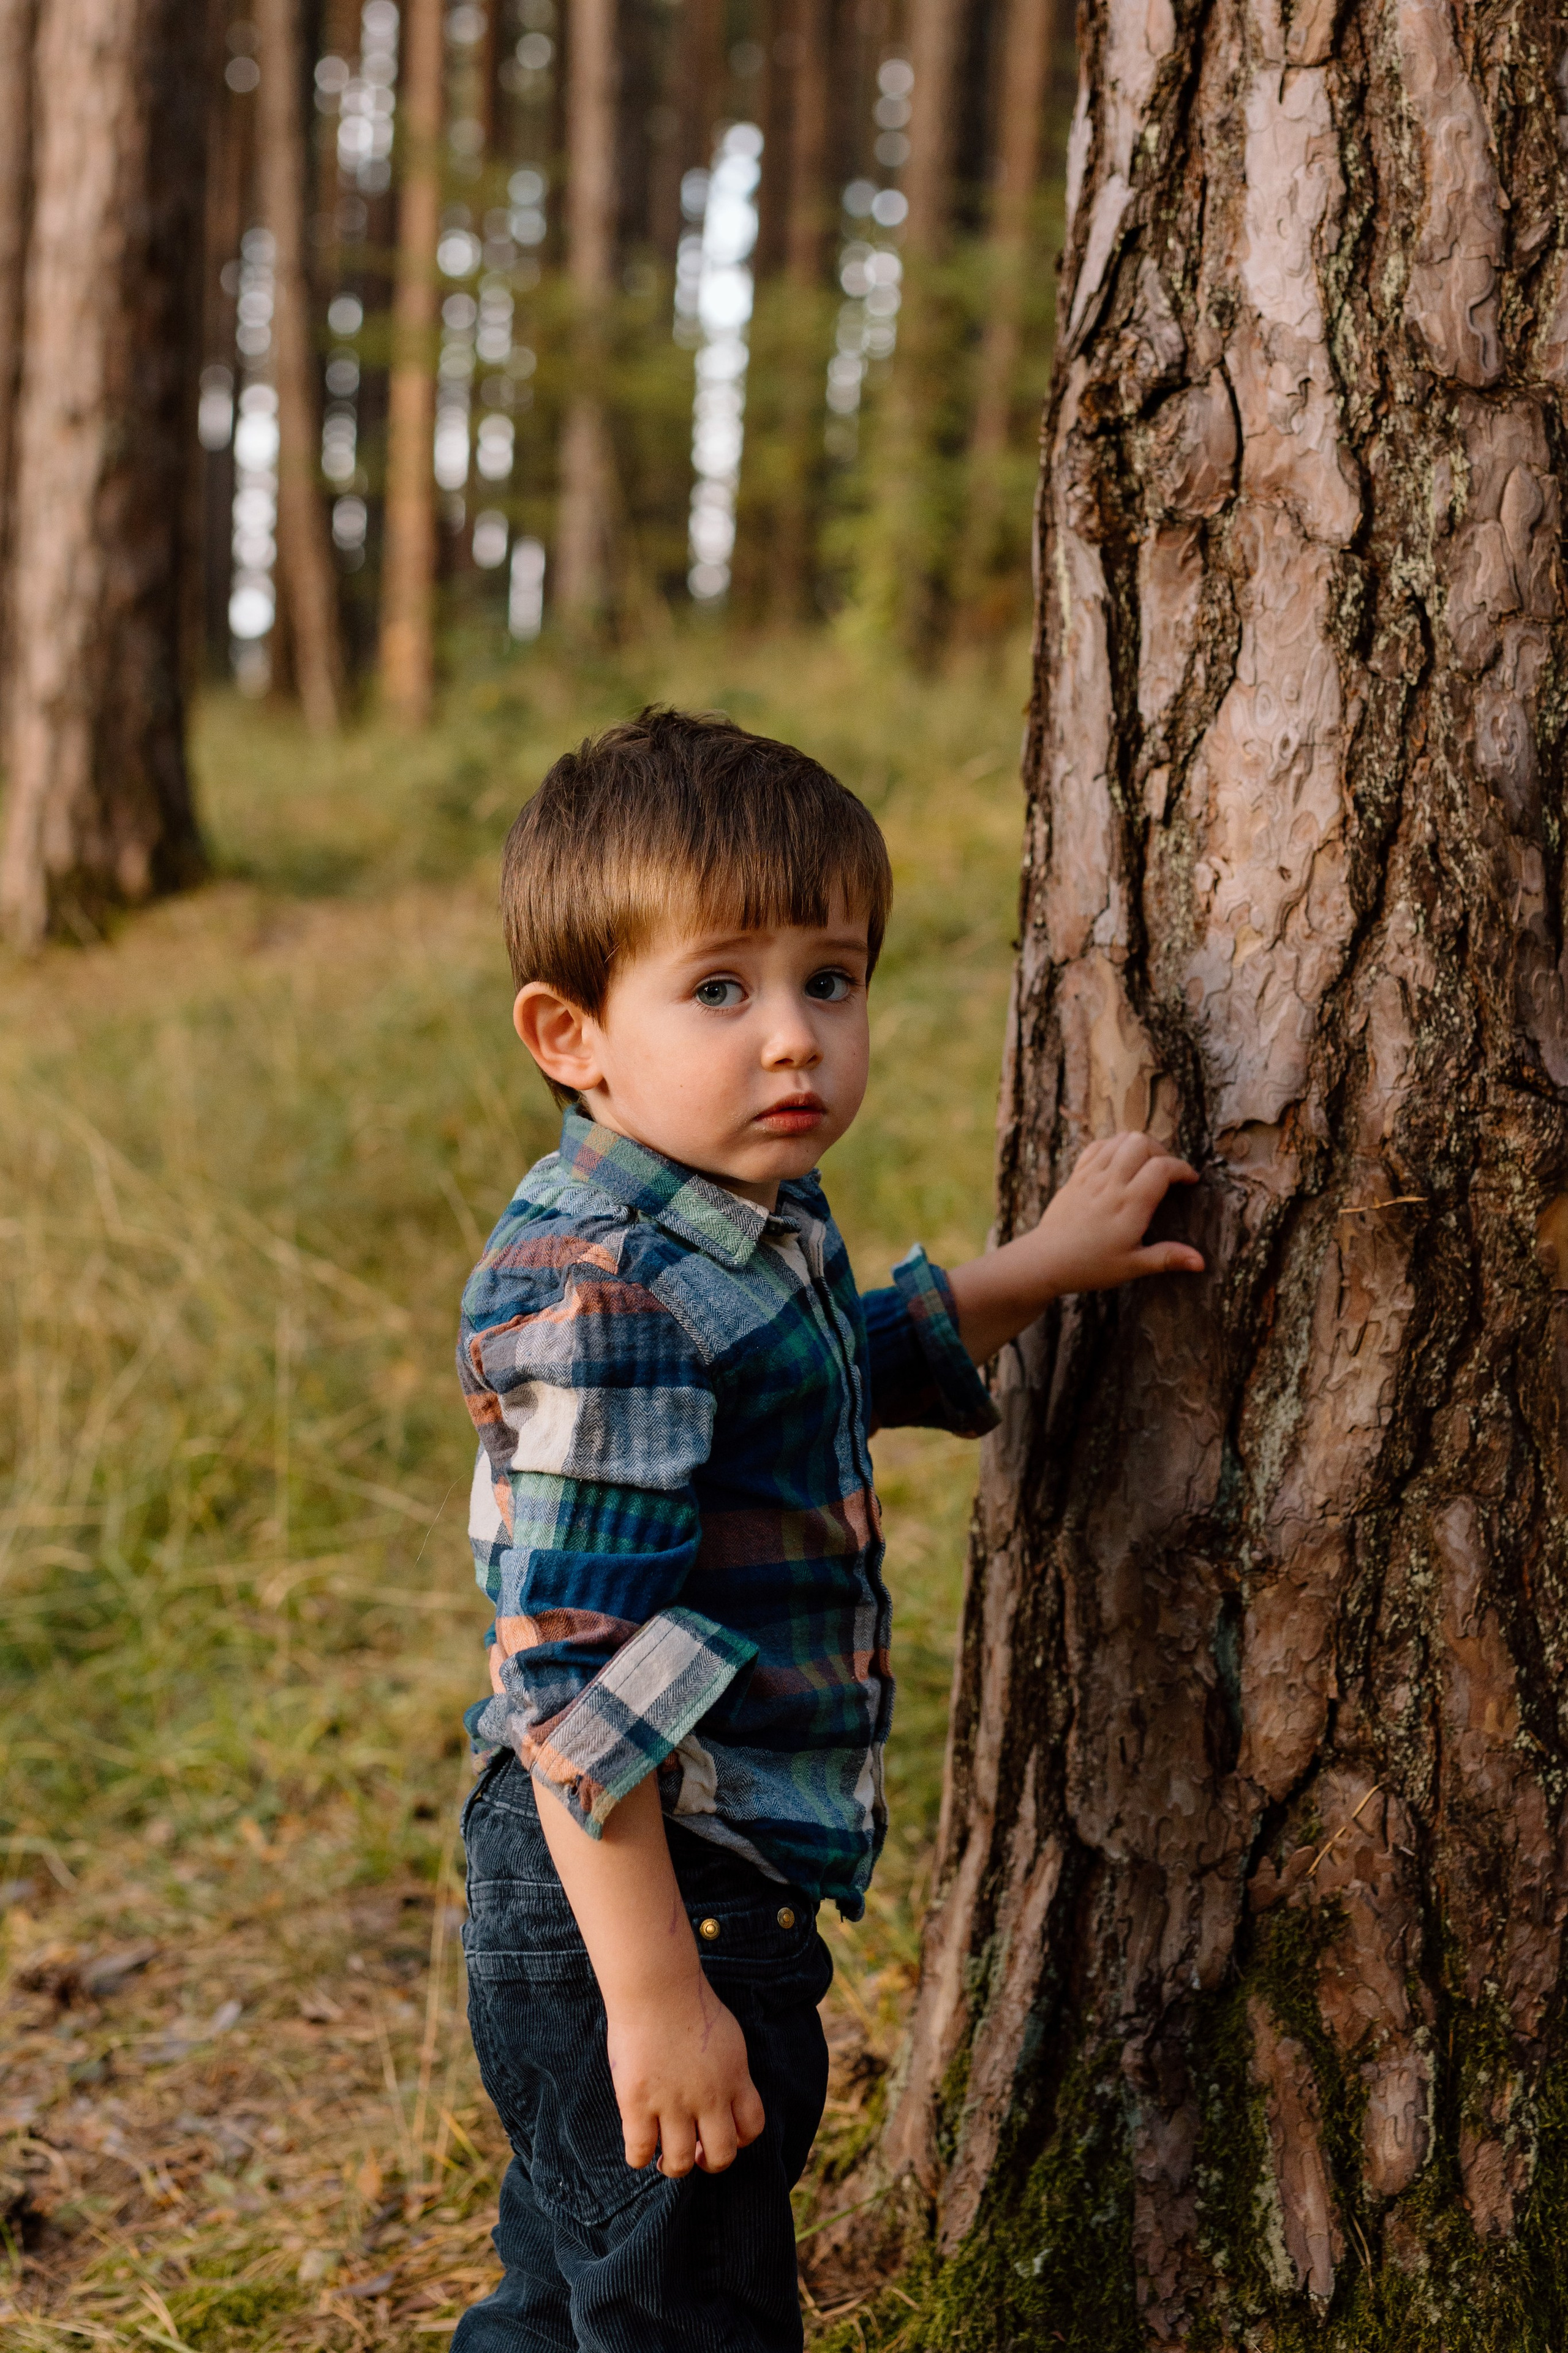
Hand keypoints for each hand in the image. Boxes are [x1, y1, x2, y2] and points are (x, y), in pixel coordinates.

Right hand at [607, 1977, 765, 2176]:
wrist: (656, 1985)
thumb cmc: (688, 2004)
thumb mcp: (727, 2038)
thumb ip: (728, 2071)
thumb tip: (725, 2097)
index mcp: (734, 2077)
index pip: (752, 2128)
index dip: (739, 2140)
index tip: (720, 2132)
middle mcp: (709, 2096)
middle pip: (722, 2156)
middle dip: (709, 2162)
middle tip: (694, 2152)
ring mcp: (672, 2101)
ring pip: (680, 2162)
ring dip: (673, 2166)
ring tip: (664, 2158)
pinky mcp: (637, 2102)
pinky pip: (639, 2151)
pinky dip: (638, 2158)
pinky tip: (638, 2148)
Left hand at [947, 1130, 1203, 1361]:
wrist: (1044, 1261)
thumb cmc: (1089, 1266)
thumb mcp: (1132, 1266)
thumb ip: (1167, 1258)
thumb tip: (1201, 1262)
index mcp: (1129, 1205)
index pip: (1162, 1168)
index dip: (1182, 1169)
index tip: (1190, 1181)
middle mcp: (1110, 1184)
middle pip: (1141, 1142)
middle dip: (1161, 1151)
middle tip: (1166, 1173)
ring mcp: (1090, 1176)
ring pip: (1119, 1139)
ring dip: (1137, 1146)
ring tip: (1145, 1166)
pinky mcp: (1075, 1176)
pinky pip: (1096, 1146)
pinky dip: (1113, 1146)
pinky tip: (1119, 1164)